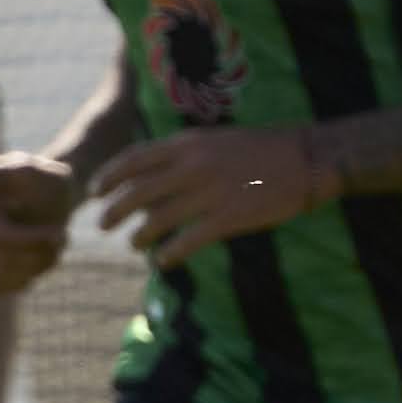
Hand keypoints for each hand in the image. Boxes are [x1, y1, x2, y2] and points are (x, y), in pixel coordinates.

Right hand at [0, 151, 80, 295]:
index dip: (31, 242)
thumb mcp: (28, 169)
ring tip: (56, 243)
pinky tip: (42, 257)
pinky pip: (3, 285)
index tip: (60, 233)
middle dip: (38, 254)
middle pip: (1, 260)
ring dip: (37, 264)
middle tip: (62, 238)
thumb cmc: (41, 179)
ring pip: (1, 276)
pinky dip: (28, 274)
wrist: (46, 192)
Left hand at [89, 126, 337, 271]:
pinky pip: (187, 241)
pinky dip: (169, 254)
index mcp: (187, 144)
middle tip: (103, 225)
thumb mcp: (213, 140)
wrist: (307, 158)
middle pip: (137, 193)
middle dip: (113, 211)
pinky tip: (163, 262)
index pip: (133, 160)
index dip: (108, 177)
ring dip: (139, 236)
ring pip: (157, 220)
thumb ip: (180, 154)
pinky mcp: (228, 218)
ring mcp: (210, 193)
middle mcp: (193, 167)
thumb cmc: (259, 148)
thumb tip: (145, 175)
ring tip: (133, 244)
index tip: (94, 192)